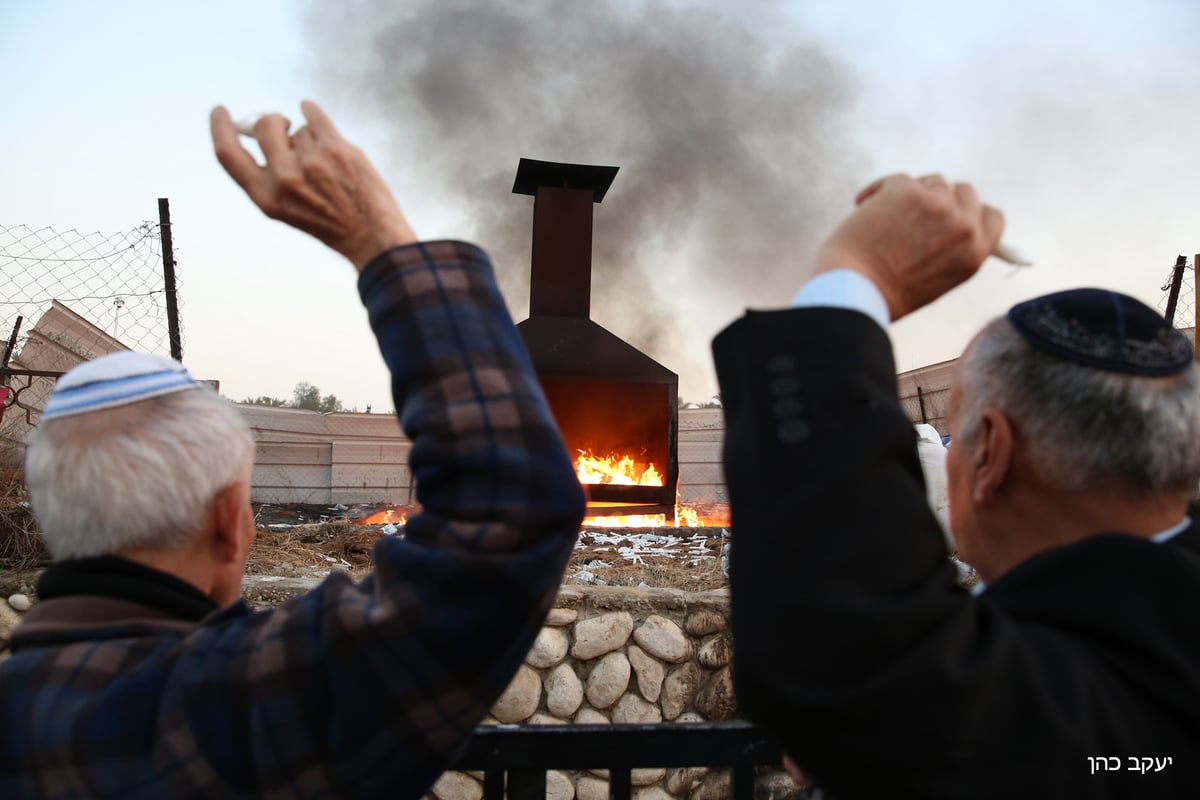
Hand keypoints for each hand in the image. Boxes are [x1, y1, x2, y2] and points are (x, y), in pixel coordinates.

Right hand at [210, 100, 417, 270]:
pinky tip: (309, 109)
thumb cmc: (327, 221)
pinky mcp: (336, 149)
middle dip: (273, 121)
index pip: (227, 153)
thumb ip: (266, 172)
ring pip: (300, 129)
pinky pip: (315, 115)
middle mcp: (284, 179)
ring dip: (310, 139)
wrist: (371, 237)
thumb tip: (251, 127)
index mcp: (265, 196)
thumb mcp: (285, 206)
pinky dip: (311, 110)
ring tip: (327, 166)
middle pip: (264, 126)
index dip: (220, 127)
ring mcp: (310, 162)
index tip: (220, 110)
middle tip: (284, 127)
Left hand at [813, 173, 1004, 320]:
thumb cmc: (888, 292)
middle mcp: (964, 226)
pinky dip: (879, 191)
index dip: (970, 212)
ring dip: (913, 193)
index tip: (951, 215)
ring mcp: (938, 205)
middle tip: (913, 214)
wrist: (854, 291)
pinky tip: (863, 206)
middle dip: (942, 199)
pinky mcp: (908, 190)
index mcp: (976, 252)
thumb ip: (952, 250)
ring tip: (886, 218)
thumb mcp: (937, 279)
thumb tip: (951, 223)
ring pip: (933, 181)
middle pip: (966, 192)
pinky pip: (900, 178)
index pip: (992, 217)